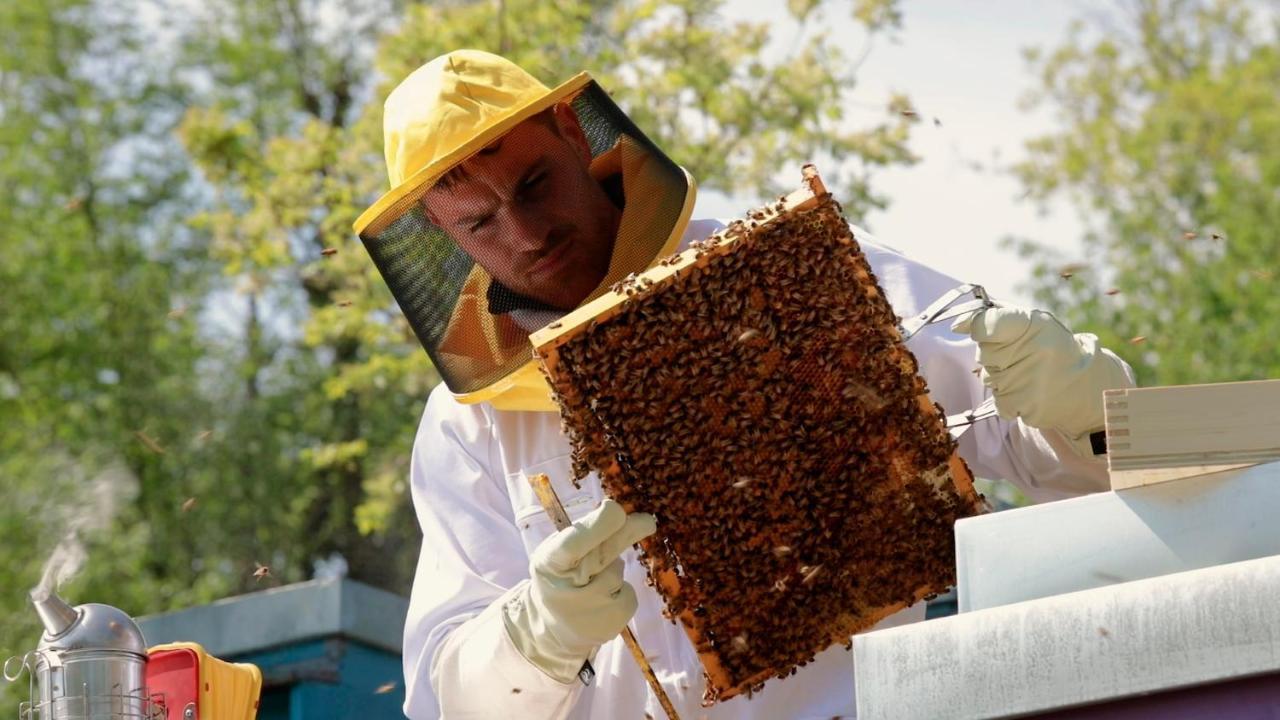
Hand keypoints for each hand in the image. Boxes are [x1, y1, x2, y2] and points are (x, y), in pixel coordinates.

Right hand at [503, 499, 656, 682]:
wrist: (556, 628)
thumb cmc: (560, 577)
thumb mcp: (559, 552)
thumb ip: (584, 536)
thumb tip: (620, 513)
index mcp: (550, 563)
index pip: (573, 544)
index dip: (596, 527)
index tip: (615, 508)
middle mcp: (567, 589)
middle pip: (604, 555)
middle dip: (626, 533)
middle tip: (648, 521)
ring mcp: (590, 611)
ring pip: (617, 572)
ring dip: (613, 569)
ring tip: (594, 582)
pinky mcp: (610, 625)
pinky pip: (628, 595)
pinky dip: (621, 592)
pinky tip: (603, 601)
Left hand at [952, 306, 1132, 454]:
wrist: (1088, 388)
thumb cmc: (1052, 349)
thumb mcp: (1034, 324)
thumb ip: (995, 318)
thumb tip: (958, 325)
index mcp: (1033, 325)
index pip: (985, 323)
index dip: (978, 327)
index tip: (983, 330)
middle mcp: (1031, 352)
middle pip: (984, 353)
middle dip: (995, 355)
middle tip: (1019, 356)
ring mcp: (1027, 381)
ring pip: (989, 378)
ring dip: (1002, 377)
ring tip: (1029, 374)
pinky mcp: (1025, 406)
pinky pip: (999, 401)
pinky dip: (1010, 398)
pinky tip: (1030, 391)